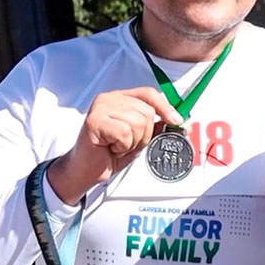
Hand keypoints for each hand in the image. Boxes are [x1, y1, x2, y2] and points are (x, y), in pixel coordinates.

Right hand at [47, 87, 181, 204]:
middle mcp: (109, 98)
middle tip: (125, 143)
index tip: (176, 121)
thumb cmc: (108, 154)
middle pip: (146, 111)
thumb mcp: (138, 139)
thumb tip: (178, 123)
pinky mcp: (94, 120)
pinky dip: (122, 146)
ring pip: (138, 122)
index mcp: (120, 98)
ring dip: (132, 142)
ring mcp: (100, 107)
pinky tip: (109, 148)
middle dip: (143, 135)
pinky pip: (124, 132)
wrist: (86, 171)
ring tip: (116, 146)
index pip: (148, 93)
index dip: (165, 107)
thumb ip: (155, 127)